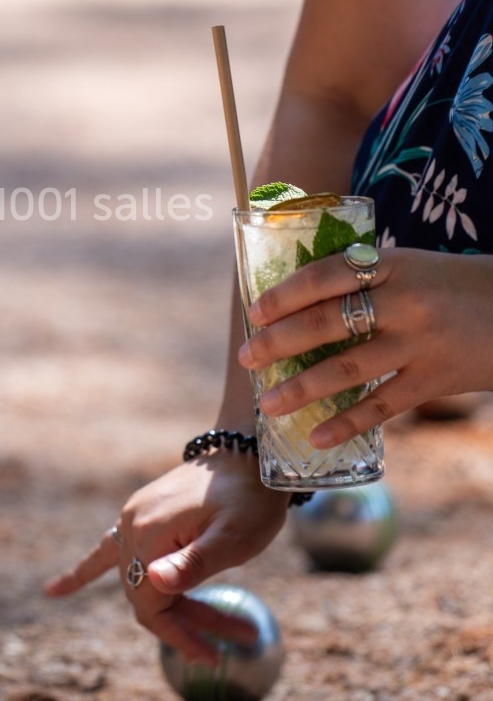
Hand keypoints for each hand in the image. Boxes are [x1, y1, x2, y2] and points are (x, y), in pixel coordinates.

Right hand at [45, 453, 287, 664]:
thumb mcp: (234, 537)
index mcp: (151, 535)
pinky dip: (83, 573)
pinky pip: (105, 550)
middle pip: (147, 595)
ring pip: (141, 579)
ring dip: (174, 606)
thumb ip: (193, 563)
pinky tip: (52, 591)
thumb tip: (154, 582)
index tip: (212, 656)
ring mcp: (132, 517)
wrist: (248, 454)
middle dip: (187, 623)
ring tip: (220, 628)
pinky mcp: (139, 513)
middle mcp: (132, 525)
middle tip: (241, 635)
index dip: (178, 636)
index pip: (150, 605)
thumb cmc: (248, 500)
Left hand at [239, 247, 492, 447]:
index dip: (284, 294)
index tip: (254, 312)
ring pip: (347, 368)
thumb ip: (364, 280)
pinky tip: (317, 435)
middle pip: (326, 322)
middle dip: (279, 342)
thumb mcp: (412, 268)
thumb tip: (299, 302)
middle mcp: (403, 302)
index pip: (325, 276)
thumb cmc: (454, 287)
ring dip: (301, 388)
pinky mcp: (435, 380)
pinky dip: (347, 423)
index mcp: (392, 264)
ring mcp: (419, 343)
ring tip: (269, 404)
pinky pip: (382, 405)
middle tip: (246, 357)